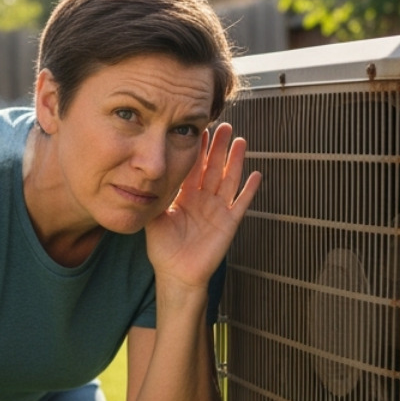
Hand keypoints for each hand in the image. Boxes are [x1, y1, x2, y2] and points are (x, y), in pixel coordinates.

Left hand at [145, 122, 261, 292]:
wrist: (177, 274)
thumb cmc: (163, 250)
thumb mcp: (153, 218)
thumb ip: (153, 198)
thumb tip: (142, 177)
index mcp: (186, 196)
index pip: (194, 167)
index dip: (198, 149)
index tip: (202, 129)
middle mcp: (204, 200)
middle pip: (214, 168)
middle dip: (219, 147)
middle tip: (225, 125)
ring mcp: (218, 210)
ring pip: (229, 180)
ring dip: (235, 161)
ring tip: (241, 141)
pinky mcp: (229, 224)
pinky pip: (241, 204)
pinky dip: (249, 190)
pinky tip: (256, 174)